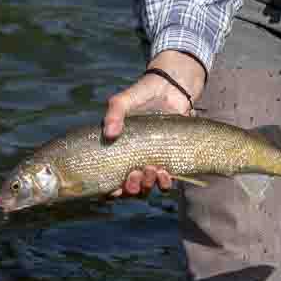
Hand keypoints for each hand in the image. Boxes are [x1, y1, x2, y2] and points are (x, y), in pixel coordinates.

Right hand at [103, 49, 205, 197]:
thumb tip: (109, 134)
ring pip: (147, 188)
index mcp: (118, 151)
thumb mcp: (123, 101)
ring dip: (147, 186)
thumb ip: (114, 114)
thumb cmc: (143, 94)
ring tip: (151, 170)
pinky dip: (164, 183)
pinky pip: (165, 181)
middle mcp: (133, 161)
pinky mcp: (169, 160)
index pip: (110, 180)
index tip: (115, 188)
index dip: (111, 191)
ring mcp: (151, 161)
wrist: (172, 88)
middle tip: (134, 174)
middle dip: (131, 188)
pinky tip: (165, 172)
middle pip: (129, 189)